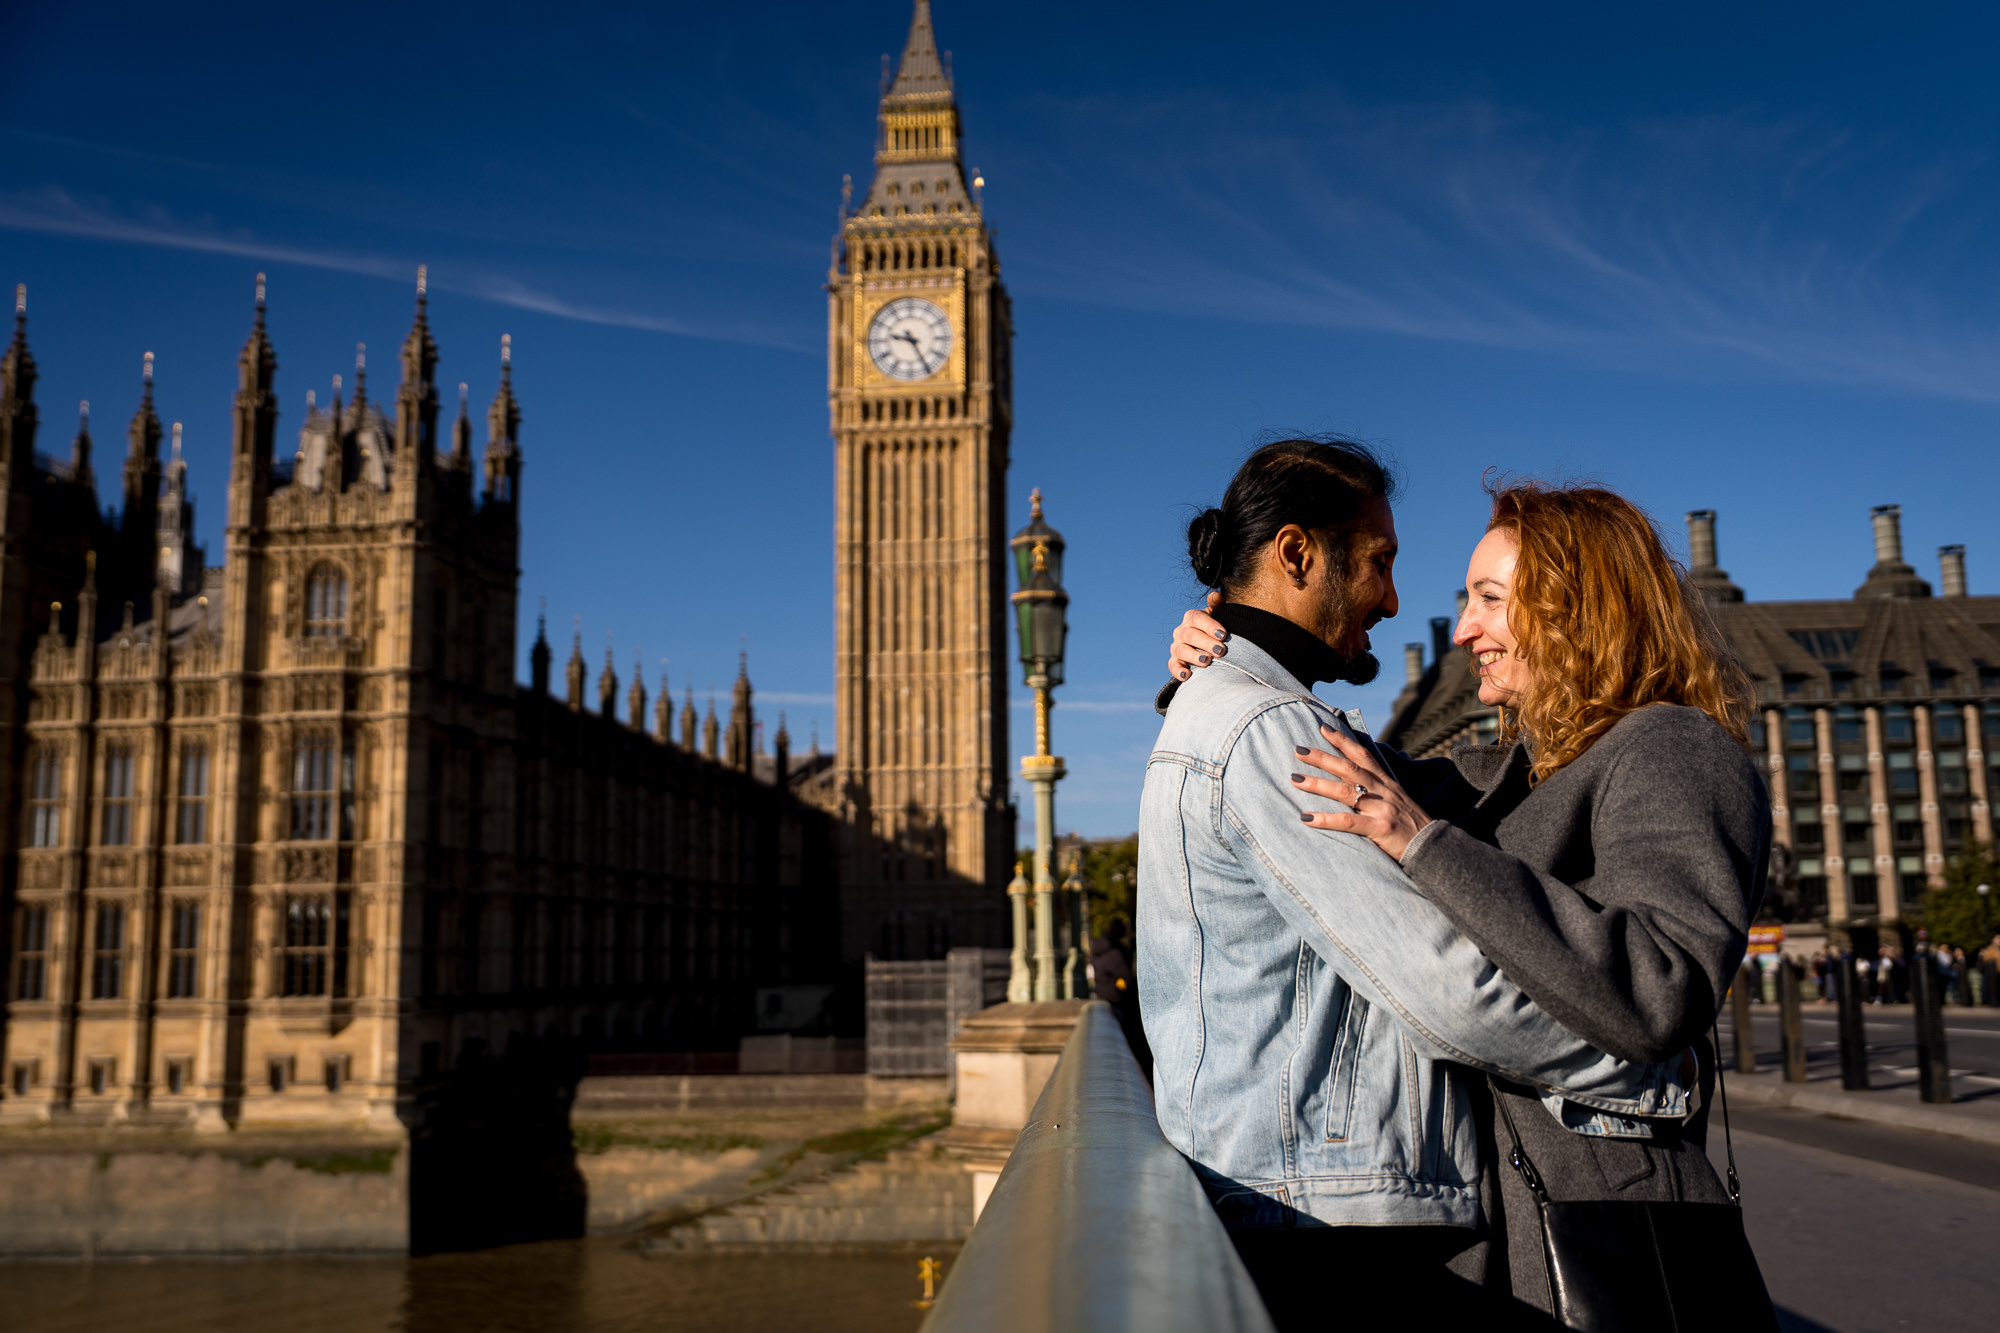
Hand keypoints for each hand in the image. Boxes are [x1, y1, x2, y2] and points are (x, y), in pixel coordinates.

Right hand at [1167, 591, 1227, 680]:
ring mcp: (1177, 647)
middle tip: (1221, 650)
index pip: (1197, 618)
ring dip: (1194, 656)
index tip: (1224, 634)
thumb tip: (1215, 596)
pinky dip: (1178, 671)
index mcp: (1192, 618)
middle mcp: (1181, 631)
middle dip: (1206, 643)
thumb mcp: (1218, 614)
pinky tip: (1187, 676)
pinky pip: (1172, 666)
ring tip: (1207, 661)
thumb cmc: (1215, 628)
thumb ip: (1217, 605)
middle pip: (1190, 635)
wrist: (1207, 645)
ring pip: (1182, 650)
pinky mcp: (1174, 661)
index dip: (1210, 626)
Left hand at [1290, 726, 1432, 860]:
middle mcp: (1383, 791)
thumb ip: (1378, 788)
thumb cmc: (1410, 825)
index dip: (1343, 740)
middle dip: (1322, 757)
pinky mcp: (1380, 828)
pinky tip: (1306, 818)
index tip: (1323, 728)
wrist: (1433, 847)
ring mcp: (1382, 808)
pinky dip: (1326, 819)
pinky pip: (1348, 821)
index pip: (1363, 755)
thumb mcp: (1397, 799)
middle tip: (1298, 749)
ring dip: (1317, 784)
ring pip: (1345, 791)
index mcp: (1386, 782)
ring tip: (1294, 779)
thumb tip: (1354, 780)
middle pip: (1349, 768)